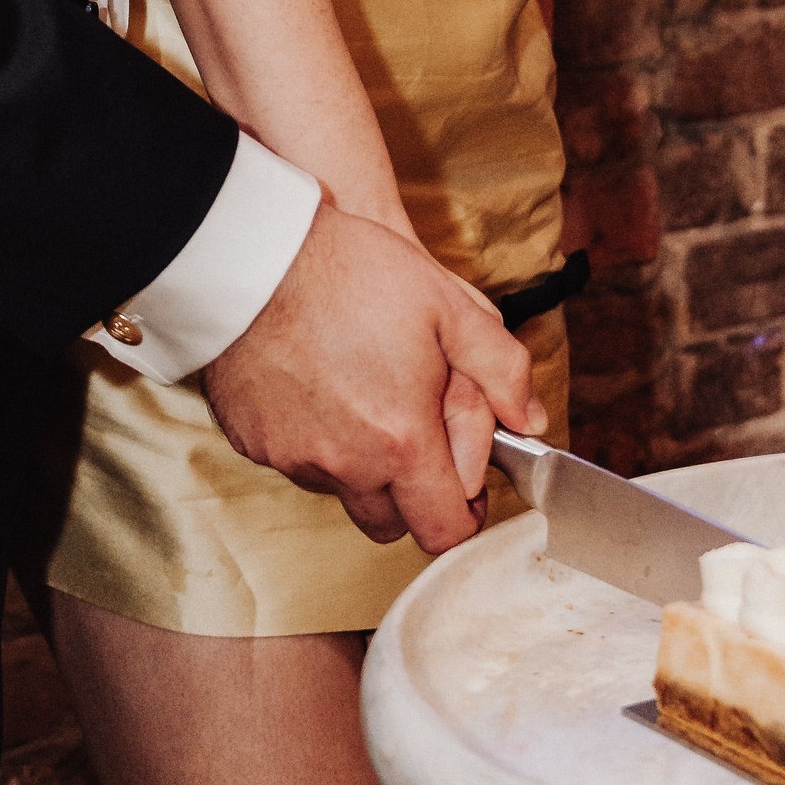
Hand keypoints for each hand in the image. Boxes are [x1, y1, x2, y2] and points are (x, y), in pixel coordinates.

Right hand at [203, 204, 543, 553]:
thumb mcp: (448, 306)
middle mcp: (346, 464)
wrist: (256, 254)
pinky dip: (316, 442)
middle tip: (416, 433)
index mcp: (402, 441)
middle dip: (412, 495)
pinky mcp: (255, 443)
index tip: (465, 483)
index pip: (444, 530)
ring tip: (366, 398)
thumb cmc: (351, 273)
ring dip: (362, 467)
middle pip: (391, 524)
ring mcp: (294, 457)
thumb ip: (500, 370)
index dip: (464, 514)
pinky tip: (319, 388)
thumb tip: (529, 419)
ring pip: (343, 492)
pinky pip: (298, 464)